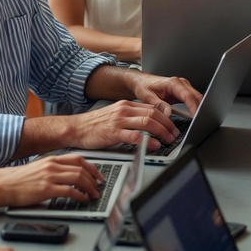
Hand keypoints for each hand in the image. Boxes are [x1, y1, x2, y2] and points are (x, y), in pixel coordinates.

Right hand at [4, 154, 105, 206]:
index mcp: (51, 159)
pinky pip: (70, 191)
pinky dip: (80, 196)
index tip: (98, 175)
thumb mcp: (39, 168)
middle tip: (99, 187)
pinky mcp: (47, 189)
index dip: (92, 167)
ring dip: (89, 187)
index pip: (78, 159)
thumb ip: (53, 169)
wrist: (4, 185)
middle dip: (94, 179)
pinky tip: (82, 200)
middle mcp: (52, 165)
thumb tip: (68, 176)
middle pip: (81, 168)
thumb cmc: (19, 180)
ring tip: (94, 195)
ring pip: (78, 178)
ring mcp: (50, 176)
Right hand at [66, 99, 182, 152]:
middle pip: (153, 114)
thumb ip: (131, 117)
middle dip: (167, 125)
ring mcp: (119, 121)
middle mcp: (124, 110)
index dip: (166, 117)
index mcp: (126, 105)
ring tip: (168, 140)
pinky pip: (134, 136)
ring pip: (147, 122)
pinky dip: (147, 141)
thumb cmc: (94, 124)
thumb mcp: (115, 115)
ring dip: (161, 132)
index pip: (152, 107)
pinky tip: (153, 146)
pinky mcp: (113, 133)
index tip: (173, 126)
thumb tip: (149, 123)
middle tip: (174, 134)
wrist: (76, 128)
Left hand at [128, 71, 201, 116]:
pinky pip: (193, 100)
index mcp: (173, 83)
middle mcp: (180, 84)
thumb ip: (158, 105)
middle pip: (196, 96)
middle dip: (200, 109)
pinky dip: (195, 108)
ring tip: (198, 121)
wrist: (141, 82)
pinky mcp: (183, 93)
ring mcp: (183, 88)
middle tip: (199, 122)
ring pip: (197, 98)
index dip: (194, 107)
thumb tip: (168, 114)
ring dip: (199, 109)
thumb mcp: (148, 96)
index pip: (188, 95)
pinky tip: (194, 117)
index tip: (197, 116)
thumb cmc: (143, 86)